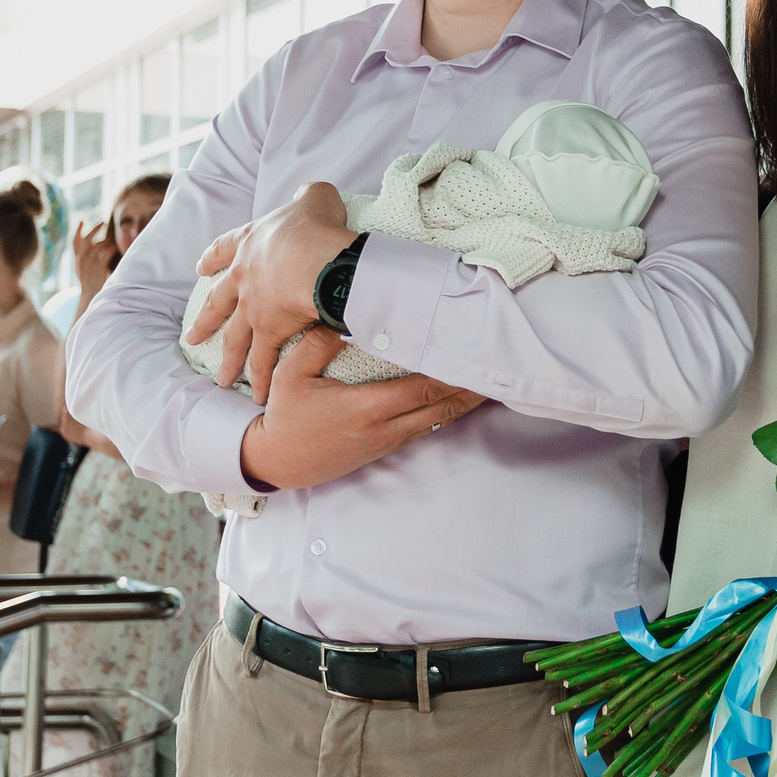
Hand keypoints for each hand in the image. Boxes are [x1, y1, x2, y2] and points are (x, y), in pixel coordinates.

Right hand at [71, 221, 119, 312]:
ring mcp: (90, 262)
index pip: (74, 241)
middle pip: (87, 239)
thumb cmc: (92, 284)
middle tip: (102, 221)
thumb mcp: (85, 270)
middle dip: (94, 228)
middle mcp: (81, 259)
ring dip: (108, 241)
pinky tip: (116, 249)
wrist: (92, 297)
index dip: (77, 230)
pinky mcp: (99, 265)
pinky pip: (106, 252)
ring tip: (113, 242)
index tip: (81, 220)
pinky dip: (112, 249)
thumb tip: (95, 244)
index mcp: (77, 260)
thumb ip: (87, 257)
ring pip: (99, 244)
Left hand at [184, 184, 356, 400]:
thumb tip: (313, 194)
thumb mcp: (314, 197)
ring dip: (227, 359)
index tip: (200, 269)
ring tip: (221, 379)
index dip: (212, 258)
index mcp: (249, 243)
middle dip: (205, 321)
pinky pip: (263, 360)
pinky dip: (261, 378)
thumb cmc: (317, 225)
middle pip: (217, 302)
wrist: (317, 258)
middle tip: (192, 337)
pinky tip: (259, 395)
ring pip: (233, 338)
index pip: (223, 248)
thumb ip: (310, 195)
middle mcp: (243, 277)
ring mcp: (252, 307)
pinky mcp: (268, 331)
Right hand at [238, 327, 485, 490]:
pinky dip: (445, 414)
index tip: (471, 357)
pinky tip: (459, 403)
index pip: (421, 389)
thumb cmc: (285, 416)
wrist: (278, 461)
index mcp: (366, 407)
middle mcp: (383, 427)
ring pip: (436, 421)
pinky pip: (424, 429)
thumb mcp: (291, 375)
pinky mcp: (384, 448)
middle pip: (440, 407)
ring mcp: (386, 441)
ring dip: (464, 403)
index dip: (451, 375)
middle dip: (470, 389)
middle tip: (497, 370)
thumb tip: (341, 314)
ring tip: (489, 384)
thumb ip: (317, 344)